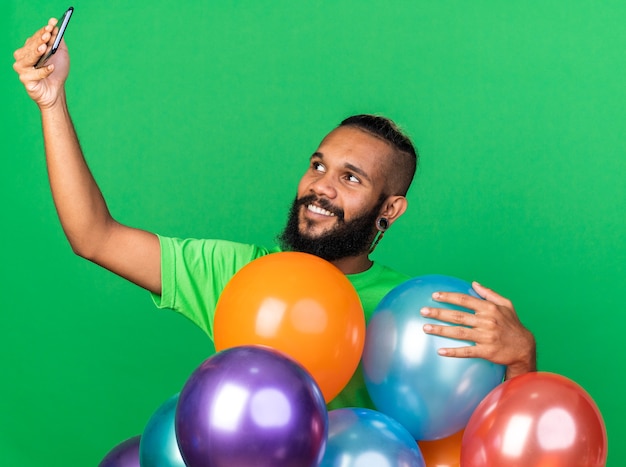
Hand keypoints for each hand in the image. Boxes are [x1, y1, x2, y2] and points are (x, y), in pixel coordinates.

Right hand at [13, 17, 69, 108]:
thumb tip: (55, 25)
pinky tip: (51, 68)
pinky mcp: (25, 79)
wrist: (56, 91)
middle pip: (31, 46)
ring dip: (37, 52)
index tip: (52, 24)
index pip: (36, 37)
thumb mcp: (60, 53)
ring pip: (29, 57)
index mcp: (31, 48)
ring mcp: (22, 67)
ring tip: (45, 48)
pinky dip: (43, 71)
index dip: (44, 30)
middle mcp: (23, 56)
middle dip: (40, 39)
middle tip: (48, 34)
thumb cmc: (57, 72)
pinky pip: (34, 73)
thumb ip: (58, 40)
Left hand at [420, 281, 535, 379]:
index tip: (434, 295)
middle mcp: (486, 321)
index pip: (464, 300)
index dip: (448, 297)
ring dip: (441, 330)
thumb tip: (474, 283)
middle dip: (439, 312)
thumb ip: (489, 293)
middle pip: (458, 315)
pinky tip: (440, 351)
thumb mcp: (506, 305)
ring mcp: (486, 337)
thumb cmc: (513, 325)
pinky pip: (467, 351)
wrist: (524, 348)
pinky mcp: (486, 351)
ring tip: (426, 328)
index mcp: (489, 308)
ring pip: (459, 332)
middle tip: (423, 311)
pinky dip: (453, 351)